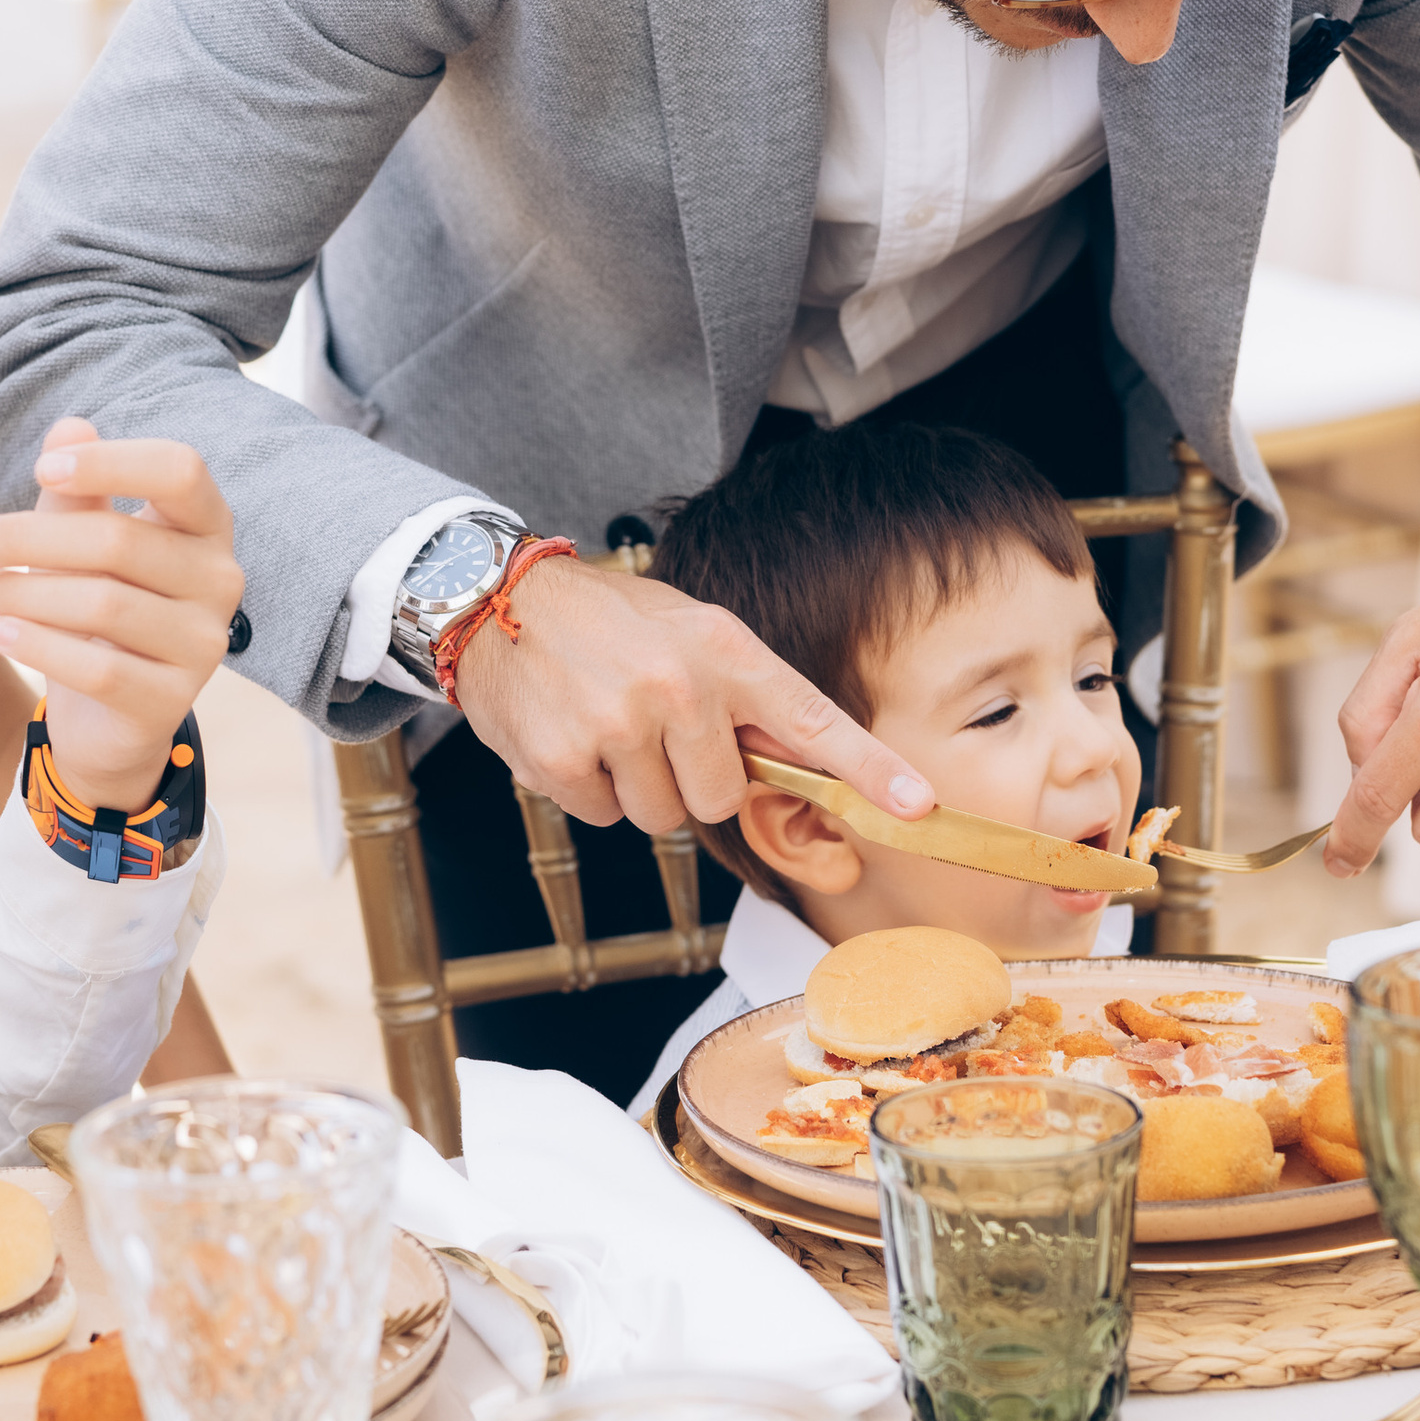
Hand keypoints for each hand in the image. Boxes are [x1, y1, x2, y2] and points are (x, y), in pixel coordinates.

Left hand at [0, 418, 244, 812]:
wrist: (110, 712)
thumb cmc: (99, 602)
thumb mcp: (82, 540)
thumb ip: (79, 490)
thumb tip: (71, 427)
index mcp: (206, 525)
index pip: (180, 470)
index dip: (111, 462)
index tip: (40, 470)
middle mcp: (221, 579)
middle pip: (120, 540)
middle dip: (29, 538)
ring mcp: (204, 644)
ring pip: (105, 605)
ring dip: (22, 594)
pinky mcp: (172, 702)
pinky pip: (98, 669)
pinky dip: (38, 646)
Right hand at [451, 554, 933, 834]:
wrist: (500, 603)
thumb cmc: (610, 623)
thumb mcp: (691, 633)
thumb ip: (744, 697)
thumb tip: (797, 768)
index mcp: (724, 650)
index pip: (811, 721)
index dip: (870, 770)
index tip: (919, 807)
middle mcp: (678, 687)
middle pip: (720, 798)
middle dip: (690, 777)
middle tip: (654, 727)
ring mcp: (620, 725)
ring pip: (663, 816)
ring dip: (638, 787)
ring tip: (607, 725)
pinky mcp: (565, 760)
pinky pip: (604, 818)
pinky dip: (589, 790)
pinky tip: (571, 736)